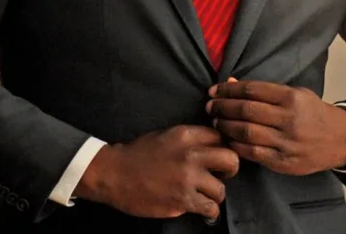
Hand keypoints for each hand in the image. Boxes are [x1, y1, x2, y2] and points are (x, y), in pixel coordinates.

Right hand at [74, 125, 238, 219]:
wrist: (115, 174)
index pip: (220, 138)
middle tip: (220, 175)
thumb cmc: (138, 154)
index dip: (222, 148)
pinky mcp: (182, 200)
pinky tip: (201, 208)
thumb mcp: (166, 135)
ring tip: (205, 196)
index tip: (217, 158)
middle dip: (229, 170)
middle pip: (231, 160)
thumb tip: (211, 147)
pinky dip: (208, 211)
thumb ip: (190, 140)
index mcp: (186, 135)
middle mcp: (191, 155)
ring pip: (222, 190)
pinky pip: (210, 208)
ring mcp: (188, 179)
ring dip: (215, 195)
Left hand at [206, 79, 345, 175]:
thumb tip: (231, 83)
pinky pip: (253, 153)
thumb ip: (264, 90)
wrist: (341, 139)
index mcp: (291, 98)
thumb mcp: (294, 94)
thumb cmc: (313, 112)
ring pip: (246, 132)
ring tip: (215, 121)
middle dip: (222, 107)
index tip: (214, 90)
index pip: (251, 90)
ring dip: (225, 126)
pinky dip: (236, 145)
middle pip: (245, 111)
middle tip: (210, 106)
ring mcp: (286, 142)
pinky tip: (227, 139)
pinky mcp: (284, 162)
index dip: (228, 90)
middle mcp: (288, 119)